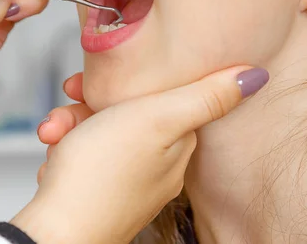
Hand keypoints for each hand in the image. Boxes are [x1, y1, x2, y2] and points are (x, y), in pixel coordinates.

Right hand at [11, 67, 268, 243]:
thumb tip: (251, 77)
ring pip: (97, 132)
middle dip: (89, 105)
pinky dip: (65, 149)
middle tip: (74, 100)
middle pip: (124, 113)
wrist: (58, 229)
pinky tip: (56, 155)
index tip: (105, 77)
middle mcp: (155, 166)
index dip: (132, 82)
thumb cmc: (100, 175)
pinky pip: (82, 155)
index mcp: (176, 146)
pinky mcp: (98, 190)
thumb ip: (202, 96)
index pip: (163, 98)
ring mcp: (126, 180)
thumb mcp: (155, 119)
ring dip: (71, 126)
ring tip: (55, 132)